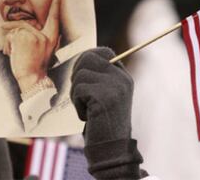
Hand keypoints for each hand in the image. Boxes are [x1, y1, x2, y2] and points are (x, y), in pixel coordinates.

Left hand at [1, 0, 60, 92]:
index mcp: (52, 38)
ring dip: (9, 42)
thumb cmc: (35, 67)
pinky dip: (7, 45)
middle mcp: (45, 35)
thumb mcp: (42, 51)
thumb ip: (37, 38)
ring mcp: (35, 35)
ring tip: (13, 54)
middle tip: (1, 26)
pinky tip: (12, 55)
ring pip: (15, 31)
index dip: (56, 4)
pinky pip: (10, 36)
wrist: (32, 79)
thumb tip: (20, 28)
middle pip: (24, 24)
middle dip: (10, 26)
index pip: (54, 17)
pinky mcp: (24, 37)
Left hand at [71, 48, 145, 178]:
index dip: (87, 58)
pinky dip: (77, 104)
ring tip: (86, 108)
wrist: (111, 149)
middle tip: (80, 94)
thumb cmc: (102, 123)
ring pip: (80, 75)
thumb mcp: (106, 95)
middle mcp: (122, 78)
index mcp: (123, 77)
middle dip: (77, 74)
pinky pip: (79, 90)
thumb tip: (79, 59)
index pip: (104, 52)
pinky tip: (86, 116)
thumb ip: (99, 77)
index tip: (80, 71)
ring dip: (76, 93)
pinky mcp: (104, 97)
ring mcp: (115, 87)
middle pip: (88, 58)